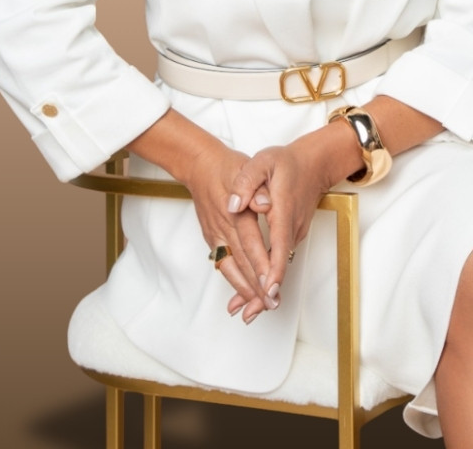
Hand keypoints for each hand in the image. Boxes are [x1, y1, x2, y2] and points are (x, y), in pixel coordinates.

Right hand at [172, 138, 277, 322]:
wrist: (200, 166)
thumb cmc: (228, 167)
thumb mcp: (246, 168)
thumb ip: (256, 187)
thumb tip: (265, 204)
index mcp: (234, 210)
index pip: (250, 242)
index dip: (261, 264)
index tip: (271, 282)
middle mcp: (223, 226)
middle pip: (241, 261)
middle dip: (256, 285)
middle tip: (272, 303)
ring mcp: (215, 235)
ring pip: (230, 268)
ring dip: (245, 289)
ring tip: (259, 307)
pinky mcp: (211, 240)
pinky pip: (222, 265)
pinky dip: (233, 282)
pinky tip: (243, 295)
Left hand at [227, 125, 358, 308]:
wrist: (313, 164)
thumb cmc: (286, 162)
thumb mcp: (263, 162)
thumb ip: (247, 181)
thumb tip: (235, 204)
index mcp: (283, 210)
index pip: (278, 245)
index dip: (273, 270)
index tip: (267, 292)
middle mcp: (290, 228)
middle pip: (279, 265)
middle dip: (265, 292)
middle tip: (249, 315)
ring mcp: (292, 234)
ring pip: (278, 266)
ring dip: (264, 290)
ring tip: (246, 313)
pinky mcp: (290, 236)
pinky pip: (278, 260)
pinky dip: (267, 278)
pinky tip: (253, 293)